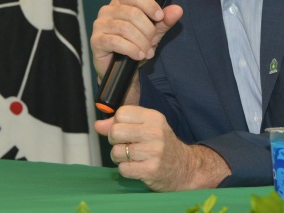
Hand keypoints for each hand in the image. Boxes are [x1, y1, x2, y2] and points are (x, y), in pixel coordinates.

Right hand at [90, 0, 182, 90]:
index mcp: (121, 2)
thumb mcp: (154, 32)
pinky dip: (131, 49)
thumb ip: (164, 21)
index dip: (149, 5)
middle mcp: (108, 10)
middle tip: (154, 41)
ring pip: (125, 28)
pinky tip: (139, 55)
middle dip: (148, 30)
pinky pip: (115, 41)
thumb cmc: (135, 45)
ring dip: (141, 42)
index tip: (160, 17)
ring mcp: (100, 24)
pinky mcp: (96, 40)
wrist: (122, 69)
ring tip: (148, 51)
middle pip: (132, 13)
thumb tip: (177, 10)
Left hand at [94, 106, 230, 191]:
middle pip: (115, 132)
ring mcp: (154, 151)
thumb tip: (98, 125)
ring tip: (131, 157)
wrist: (185, 168)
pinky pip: (123, 169)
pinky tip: (136, 167)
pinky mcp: (151, 170)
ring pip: (117, 152)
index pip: (121, 113)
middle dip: (114, 141)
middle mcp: (155, 132)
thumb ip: (120, 124)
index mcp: (153, 117)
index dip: (116, 123)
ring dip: (119, 157)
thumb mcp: (146, 127)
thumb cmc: (161, 145)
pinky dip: (125, 170)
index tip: (124, 130)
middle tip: (124, 145)